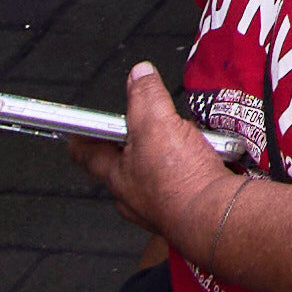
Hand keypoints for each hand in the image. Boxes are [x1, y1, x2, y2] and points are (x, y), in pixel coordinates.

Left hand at [81, 66, 216, 252]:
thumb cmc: (179, 180)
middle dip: (134, 147)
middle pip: (125, 166)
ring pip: (157, 177)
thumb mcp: (156, 122)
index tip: (74, 137)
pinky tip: (209, 161)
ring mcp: (160, 208)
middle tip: (144, 128)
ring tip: (189, 142)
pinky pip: (185, 186)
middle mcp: (134, 197)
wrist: (217, 216)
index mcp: (118, 176)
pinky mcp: (187, 213)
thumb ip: (145, 95)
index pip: (89, 155)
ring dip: (169, 159)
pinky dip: (193, 172)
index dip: (81, 141)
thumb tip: (139, 75)